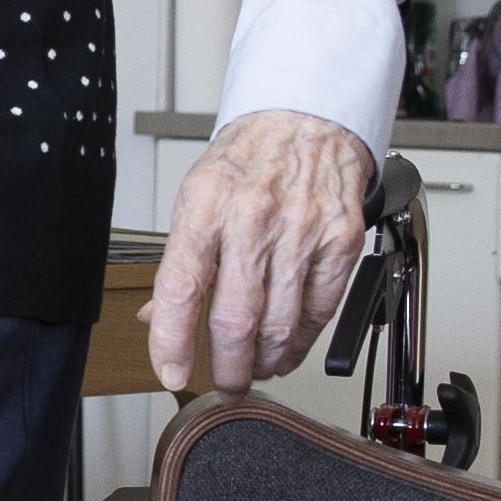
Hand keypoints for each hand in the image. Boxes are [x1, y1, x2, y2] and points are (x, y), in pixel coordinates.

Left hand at [148, 108, 379, 395]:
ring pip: (281, 324)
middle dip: (227, 366)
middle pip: (235, 318)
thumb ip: (182, 260)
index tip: (169, 370)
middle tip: (223, 382)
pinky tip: (289, 349)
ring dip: (264, 360)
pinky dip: (302, 341)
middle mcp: (253, 218)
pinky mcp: (340, 240)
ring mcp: (302, 230)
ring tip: (254, 368)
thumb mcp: (198, 195)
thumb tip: (160, 317)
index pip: (182, 287)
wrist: (306, 119)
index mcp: (206, 204)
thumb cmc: (250, 158)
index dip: (172, 341)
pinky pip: (320, 310)